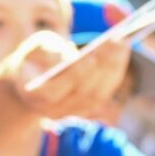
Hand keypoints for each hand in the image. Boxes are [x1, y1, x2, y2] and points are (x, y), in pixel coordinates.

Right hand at [7, 31, 129, 121]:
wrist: (32, 81)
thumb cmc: (33, 59)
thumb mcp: (32, 48)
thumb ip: (45, 50)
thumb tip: (70, 54)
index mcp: (34, 95)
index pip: (54, 92)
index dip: (73, 76)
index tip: (90, 57)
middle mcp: (53, 110)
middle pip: (82, 94)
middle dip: (100, 67)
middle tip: (115, 42)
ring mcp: (71, 113)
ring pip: (97, 95)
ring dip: (113, 68)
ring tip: (122, 43)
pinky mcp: (87, 109)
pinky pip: (104, 92)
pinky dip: (115, 71)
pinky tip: (122, 50)